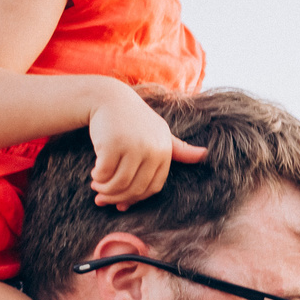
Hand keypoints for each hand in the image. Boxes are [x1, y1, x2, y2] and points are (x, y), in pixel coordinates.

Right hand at [89, 86, 208, 208]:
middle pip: (135, 189)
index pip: (153, 188)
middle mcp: (153, 149)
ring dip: (104, 190)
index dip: (135, 198)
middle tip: (101, 197)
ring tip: (96, 186)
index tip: (121, 202)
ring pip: (119, 184)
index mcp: (165, 150)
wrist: (109, 98)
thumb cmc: (134, 119)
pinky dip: (97, 178)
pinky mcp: (114, 144)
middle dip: (116, 197)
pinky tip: (94, 174)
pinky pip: (105, 173)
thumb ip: (178, 149)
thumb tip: (205, 155)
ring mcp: (134, 146)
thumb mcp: (159, 132)